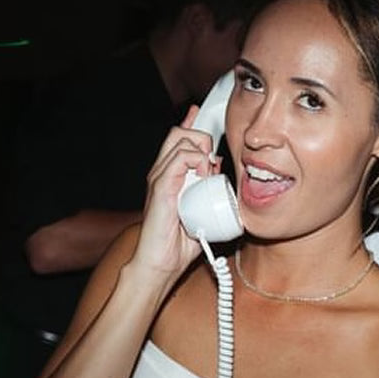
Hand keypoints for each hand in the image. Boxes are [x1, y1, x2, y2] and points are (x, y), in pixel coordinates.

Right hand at [132, 105, 217, 278]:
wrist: (162, 263)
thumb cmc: (180, 243)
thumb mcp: (203, 211)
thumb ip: (210, 190)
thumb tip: (219, 171)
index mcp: (171, 175)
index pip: (178, 139)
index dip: (190, 123)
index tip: (199, 114)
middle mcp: (162, 172)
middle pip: (179, 132)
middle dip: (201, 138)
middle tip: (212, 161)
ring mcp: (159, 178)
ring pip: (180, 140)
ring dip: (201, 150)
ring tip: (208, 173)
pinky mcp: (160, 187)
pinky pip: (179, 159)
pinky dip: (195, 161)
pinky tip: (203, 175)